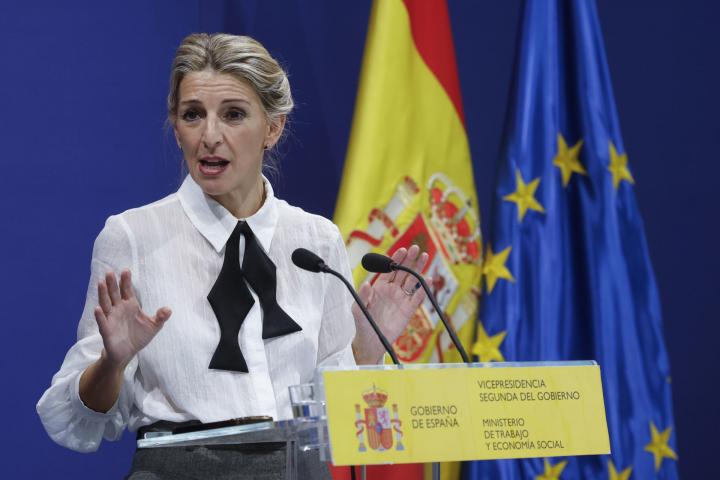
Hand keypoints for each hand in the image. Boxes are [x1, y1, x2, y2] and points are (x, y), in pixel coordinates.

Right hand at [94, 270, 170, 368]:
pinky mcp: (106, 330)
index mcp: (130, 305)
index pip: (127, 290)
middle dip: (112, 283)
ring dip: (103, 294)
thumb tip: (168, 309)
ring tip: (100, 283)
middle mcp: (119, 309)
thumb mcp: (153, 326)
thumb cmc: (138, 337)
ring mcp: (111, 318)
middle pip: (114, 293)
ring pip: (106, 304)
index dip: (126, 281)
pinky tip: (98, 308)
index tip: (126, 270)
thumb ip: (160, 317)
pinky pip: (102, 321)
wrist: (127, 353)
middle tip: (109, 272)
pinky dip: (100, 315)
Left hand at [352, 245, 428, 363]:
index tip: (402, 250)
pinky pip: (417, 297)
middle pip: (403, 272)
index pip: (390, 269)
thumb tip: (366, 283)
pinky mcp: (409, 310)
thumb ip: (363, 296)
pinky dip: (423, 289)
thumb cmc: (364, 322)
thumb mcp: (359, 308)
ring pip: (412, 281)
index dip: (396, 259)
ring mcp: (402, 299)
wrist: (372, 341)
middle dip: (410, 259)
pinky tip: (427, 279)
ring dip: (418, 269)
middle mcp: (393, 290)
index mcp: (381, 287)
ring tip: (424, 256)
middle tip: (416, 248)